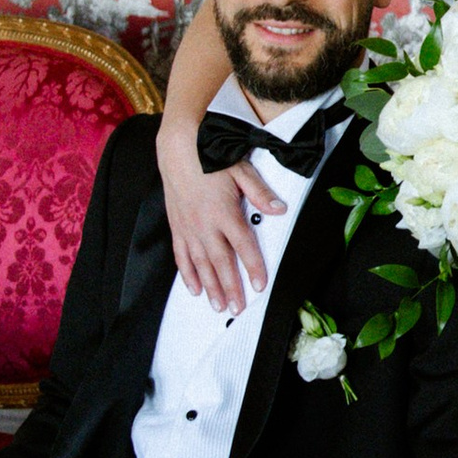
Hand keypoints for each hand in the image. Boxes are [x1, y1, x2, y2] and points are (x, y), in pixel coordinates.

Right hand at [156, 117, 279, 312]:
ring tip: (219, 306)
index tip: (259, 286)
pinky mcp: (177, 227)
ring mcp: (189, 228)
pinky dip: (188, 275)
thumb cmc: (210, 157)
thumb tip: (279, 209)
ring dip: (211, 287)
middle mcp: (206, 224)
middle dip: (231, 287)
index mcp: (225, 212)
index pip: (243, 246)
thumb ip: (260, 193)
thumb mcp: (241, 170)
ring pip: (201, 264)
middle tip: (238, 308)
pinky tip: (195, 289)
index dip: (252, 267)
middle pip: (221, 262)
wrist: (178, 148)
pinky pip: (182, 256)